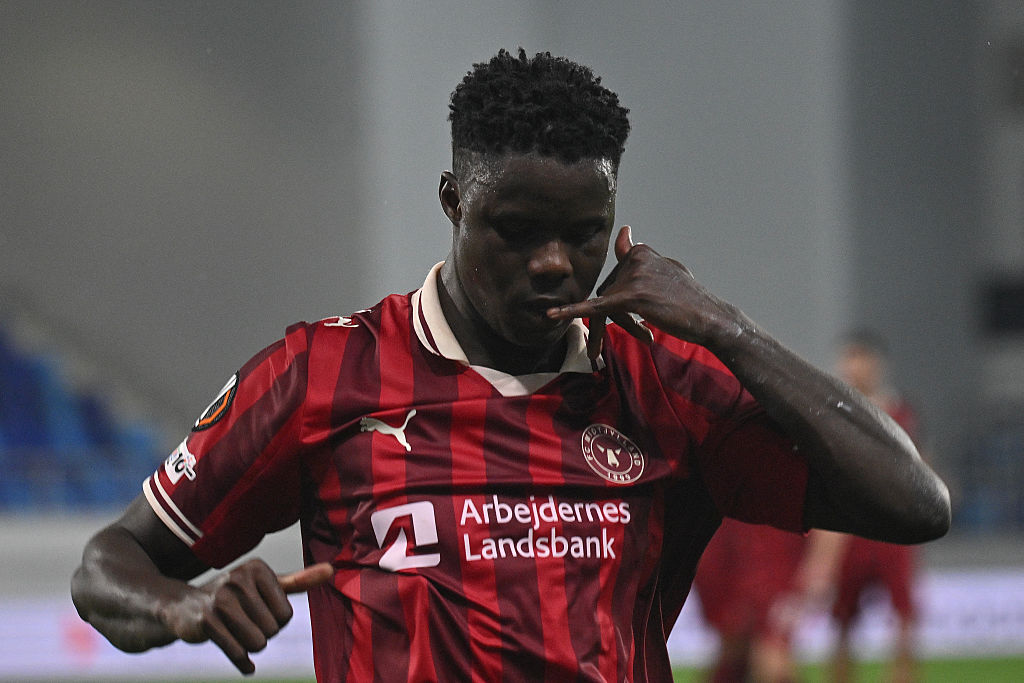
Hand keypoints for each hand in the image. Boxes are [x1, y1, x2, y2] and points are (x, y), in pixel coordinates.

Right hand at [158, 559, 332, 674]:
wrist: (182, 607)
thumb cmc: (233, 596)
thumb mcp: (264, 585)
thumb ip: (298, 581)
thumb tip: (332, 569)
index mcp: (257, 569)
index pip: (286, 614)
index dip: (275, 622)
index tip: (257, 613)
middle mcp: (239, 579)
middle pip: (273, 629)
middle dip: (261, 634)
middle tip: (243, 624)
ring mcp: (221, 599)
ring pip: (258, 642)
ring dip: (250, 647)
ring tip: (236, 633)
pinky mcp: (206, 621)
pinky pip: (238, 653)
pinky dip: (243, 663)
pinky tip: (245, 664)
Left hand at [548, 226, 740, 358]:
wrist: (712, 318)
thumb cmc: (690, 300)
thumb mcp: (665, 269)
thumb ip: (639, 255)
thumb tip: (624, 232)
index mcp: (642, 252)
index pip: (616, 277)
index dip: (620, 299)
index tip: (632, 310)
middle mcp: (636, 259)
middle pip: (609, 292)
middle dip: (622, 317)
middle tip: (646, 334)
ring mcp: (633, 276)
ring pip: (608, 305)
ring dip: (624, 326)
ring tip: (647, 337)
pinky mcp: (632, 296)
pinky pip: (595, 307)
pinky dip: (572, 312)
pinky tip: (552, 316)